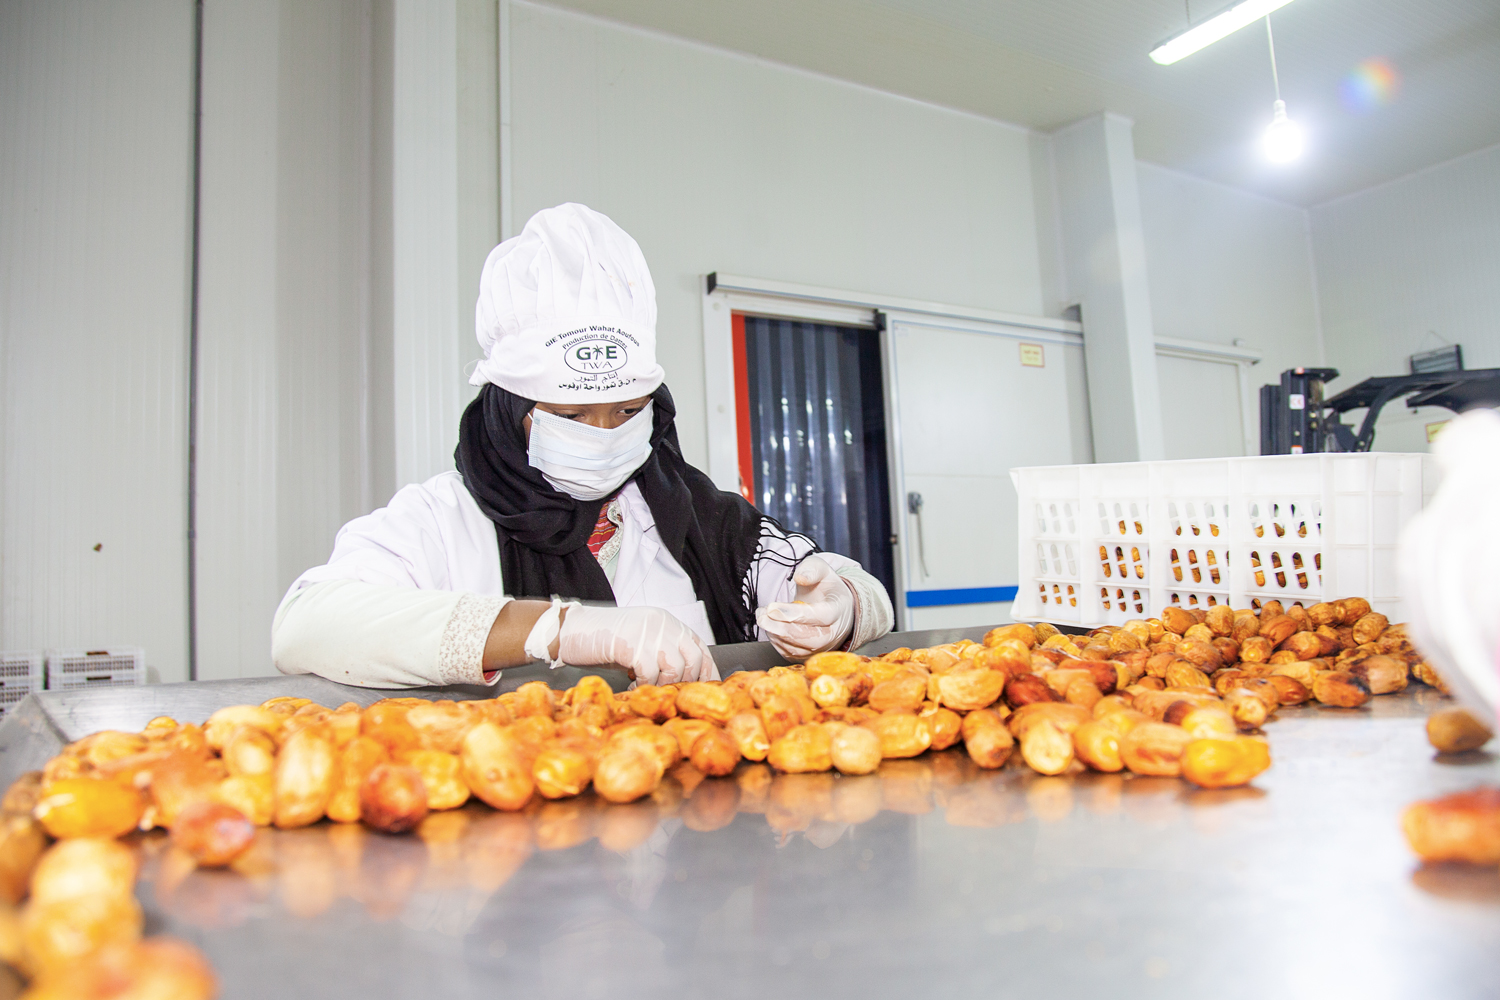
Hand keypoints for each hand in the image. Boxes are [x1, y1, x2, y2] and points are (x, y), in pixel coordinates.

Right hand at [557, 605, 718, 684]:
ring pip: (674, 667)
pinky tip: (631, 688)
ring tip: (646, 691)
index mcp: (667, 622)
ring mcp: (648, 630)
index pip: (700, 647)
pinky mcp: (631, 642)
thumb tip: (681, 683)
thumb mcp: (640, 643)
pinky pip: (650, 672)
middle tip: (668, 697)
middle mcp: (662, 623)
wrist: (570, 629)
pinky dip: (643, 686)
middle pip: (693, 658)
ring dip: (662, 686)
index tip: (703, 692)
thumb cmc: (603, 640)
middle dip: (684, 683)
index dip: (706, 672)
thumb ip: (661, 655)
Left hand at [756, 556, 855, 660]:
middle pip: (810, 639)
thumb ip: (812, 569)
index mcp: (838, 609)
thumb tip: (800, 577)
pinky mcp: (809, 654)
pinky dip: (776, 642)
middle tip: (762, 616)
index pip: (820, 616)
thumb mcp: (822, 570)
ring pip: (799, 649)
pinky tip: (769, 627)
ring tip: (762, 617)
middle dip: (782, 629)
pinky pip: (791, 654)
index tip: (772, 607)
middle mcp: (834, 632)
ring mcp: (823, 646)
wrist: (834, 607)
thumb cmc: (826, 588)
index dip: (795, 614)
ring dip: (776, 634)